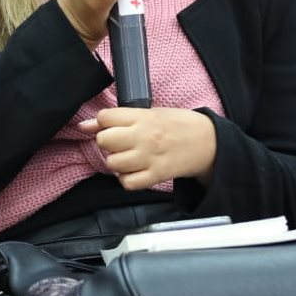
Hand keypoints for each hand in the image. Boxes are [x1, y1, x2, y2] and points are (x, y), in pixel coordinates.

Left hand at [77, 107, 216, 189]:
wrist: (209, 142)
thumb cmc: (179, 125)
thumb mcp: (152, 113)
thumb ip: (120, 118)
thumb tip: (86, 125)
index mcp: (144, 117)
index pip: (105, 118)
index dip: (102, 123)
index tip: (109, 126)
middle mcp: (144, 137)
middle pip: (104, 141)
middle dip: (107, 142)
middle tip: (118, 143)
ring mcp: (150, 158)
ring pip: (113, 163)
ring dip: (116, 162)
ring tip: (127, 157)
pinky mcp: (156, 176)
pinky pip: (128, 183)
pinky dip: (126, 179)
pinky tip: (133, 171)